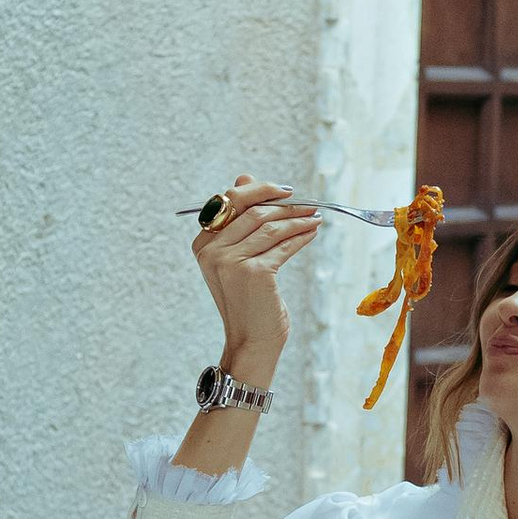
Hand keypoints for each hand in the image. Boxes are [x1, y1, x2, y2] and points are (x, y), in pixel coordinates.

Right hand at [192, 176, 320, 372]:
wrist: (251, 341)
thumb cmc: (247, 301)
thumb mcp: (238, 258)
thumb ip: (240, 221)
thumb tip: (245, 177)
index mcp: (203, 244)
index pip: (230, 202)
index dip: (259, 191)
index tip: (285, 191)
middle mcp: (212, 250)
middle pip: (252, 210)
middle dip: (284, 204)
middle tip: (307, 203)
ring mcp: (231, 261)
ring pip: (270, 226)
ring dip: (297, 219)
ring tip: (315, 217)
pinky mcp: (254, 272)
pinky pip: (283, 245)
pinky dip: (301, 236)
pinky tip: (312, 232)